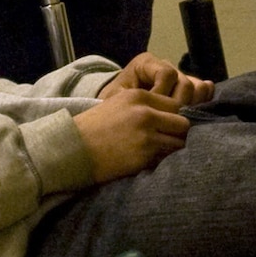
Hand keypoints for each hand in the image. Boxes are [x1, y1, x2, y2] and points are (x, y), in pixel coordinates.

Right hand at [73, 87, 190, 183]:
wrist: (72, 147)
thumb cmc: (93, 127)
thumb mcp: (118, 104)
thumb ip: (145, 106)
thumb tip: (174, 116)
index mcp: (138, 95)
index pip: (176, 104)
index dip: (176, 117)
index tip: (169, 127)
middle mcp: (146, 112)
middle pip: (183, 123)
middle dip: (178, 133)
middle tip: (168, 141)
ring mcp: (147, 134)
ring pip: (179, 142)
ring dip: (172, 148)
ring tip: (157, 152)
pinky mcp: (145, 154)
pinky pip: (167, 158)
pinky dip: (162, 160)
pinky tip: (147, 160)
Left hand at [99, 54, 214, 110]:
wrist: (116, 111)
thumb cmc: (114, 104)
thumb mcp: (118, 99)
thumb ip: (136, 99)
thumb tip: (159, 108)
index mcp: (146, 63)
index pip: (166, 74)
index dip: (163, 92)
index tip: (151, 109)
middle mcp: (165, 66)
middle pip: (185, 82)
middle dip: (179, 103)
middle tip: (168, 119)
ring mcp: (179, 77)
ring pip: (197, 89)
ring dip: (192, 106)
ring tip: (179, 120)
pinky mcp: (189, 90)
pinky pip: (204, 93)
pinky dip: (202, 103)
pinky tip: (198, 113)